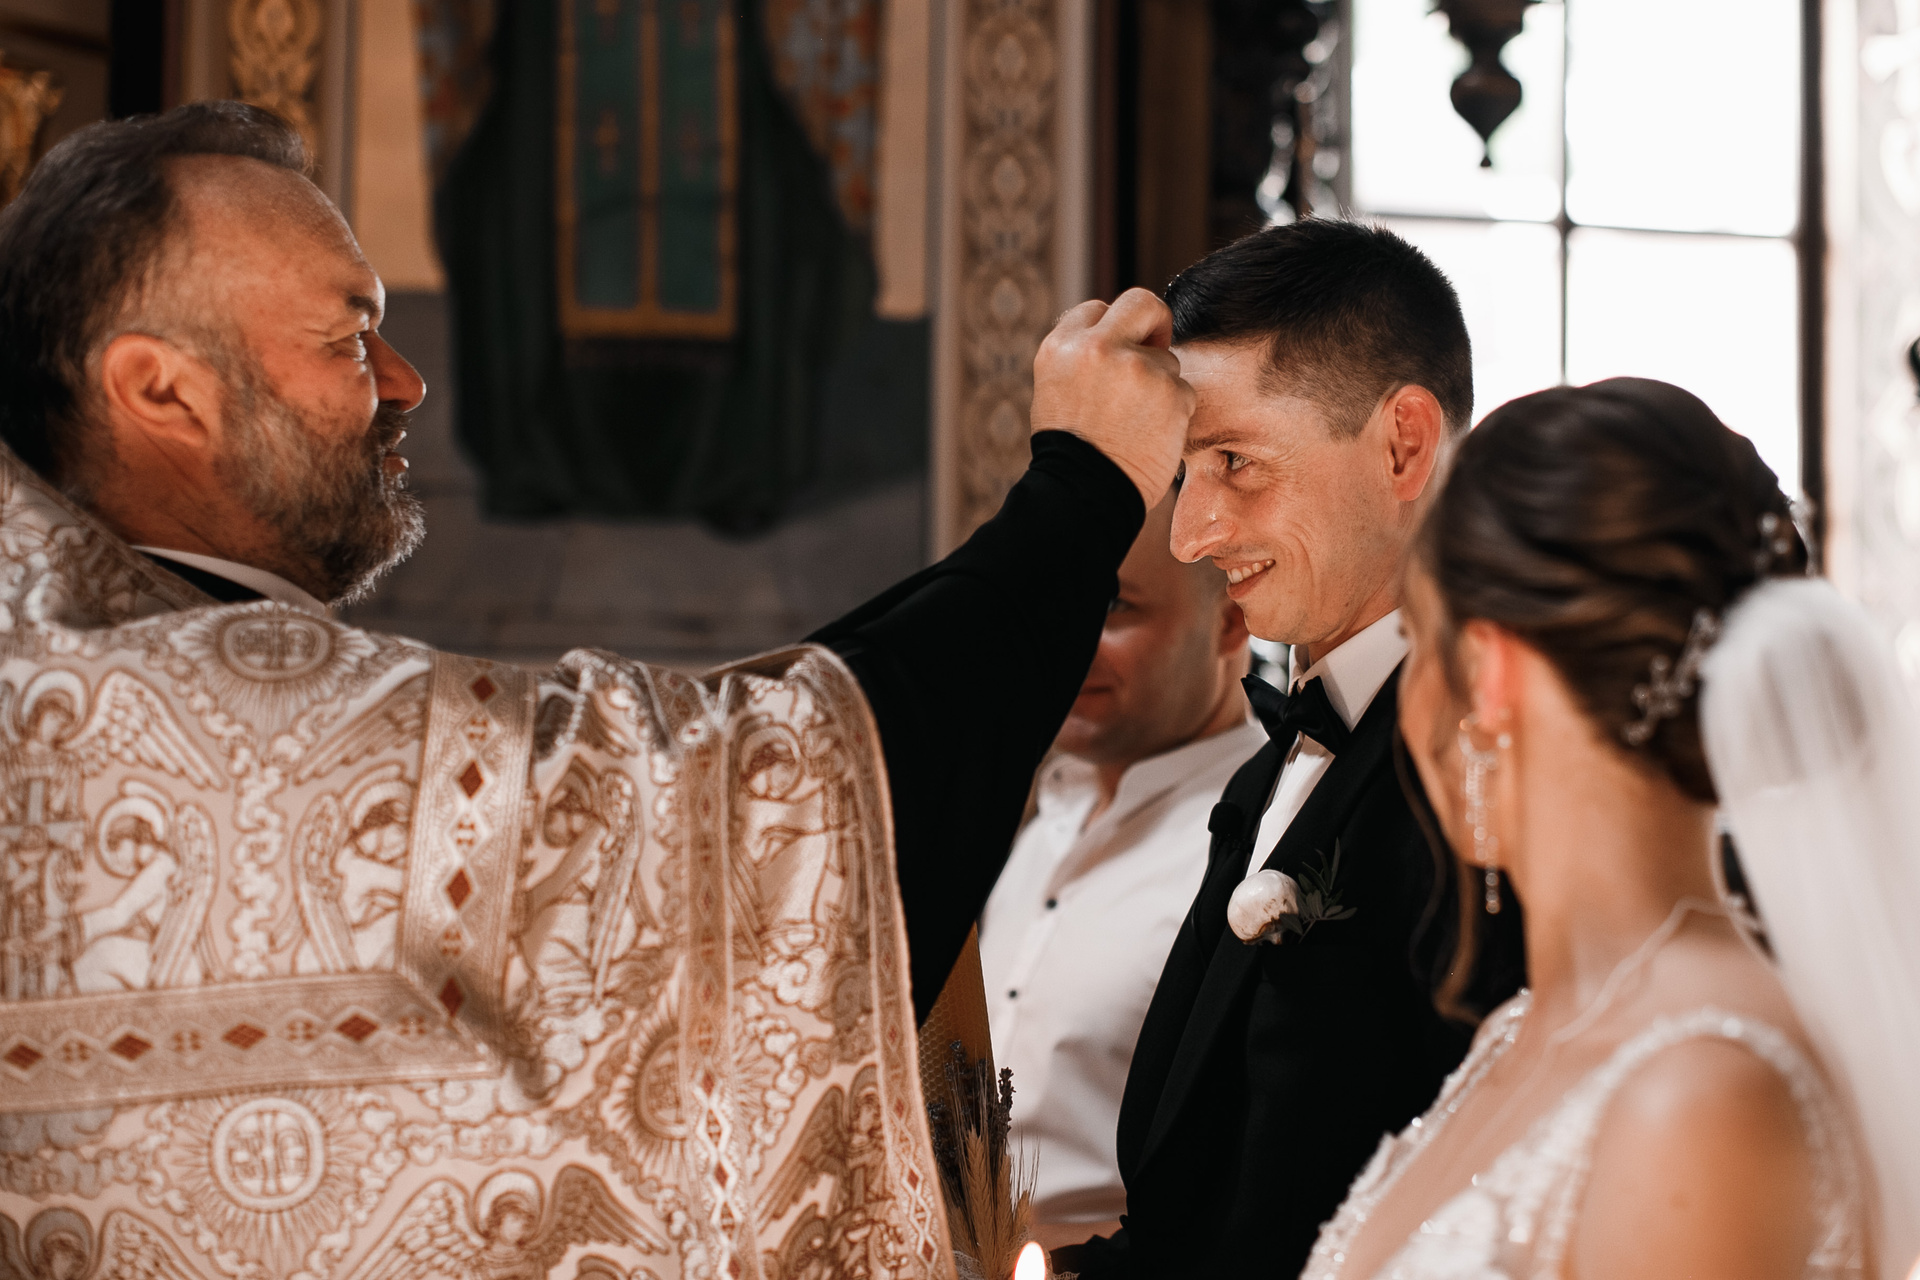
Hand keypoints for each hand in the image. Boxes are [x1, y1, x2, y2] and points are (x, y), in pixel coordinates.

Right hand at [1031, 288, 1194, 507]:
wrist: (1084, 494)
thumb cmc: (1070, 449)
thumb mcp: (1055, 388)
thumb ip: (1082, 355)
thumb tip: (1117, 333)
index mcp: (1062, 345)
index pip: (1098, 309)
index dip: (1111, 330)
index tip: (1116, 351)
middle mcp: (1097, 347)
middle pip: (1142, 303)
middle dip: (1153, 322)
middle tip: (1154, 348)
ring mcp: (1137, 367)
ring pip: (1167, 359)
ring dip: (1160, 386)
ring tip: (1136, 422)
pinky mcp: (1171, 392)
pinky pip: (1184, 391)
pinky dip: (1175, 414)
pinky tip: (1152, 436)